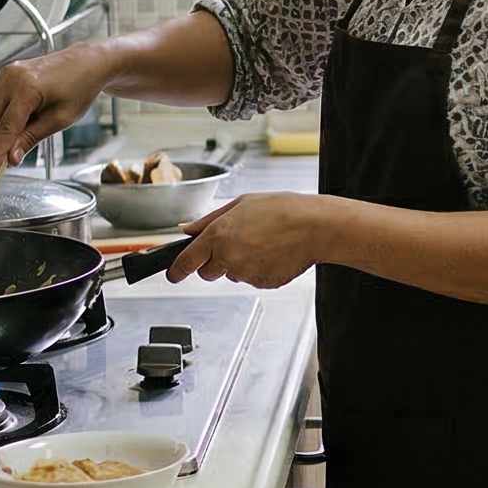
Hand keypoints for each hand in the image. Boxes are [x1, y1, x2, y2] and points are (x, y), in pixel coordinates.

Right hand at [0, 44, 110, 173]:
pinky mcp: (6, 74)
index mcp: (27, 88)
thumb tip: (11, 157)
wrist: (86, 63)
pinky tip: (16, 122)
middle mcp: (11, 78)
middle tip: (8, 156)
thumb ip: (32, 138)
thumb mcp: (60, 120)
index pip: (5, 128)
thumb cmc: (79, 88)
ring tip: (18, 137)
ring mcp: (6, 74)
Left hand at [167, 194, 322, 288]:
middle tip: (235, 246)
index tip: (173, 274)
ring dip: (239, 264)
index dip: (176, 270)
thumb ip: (209, 219)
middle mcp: (228, 257)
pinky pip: (252, 279)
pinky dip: (258, 270)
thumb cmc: (282, 210)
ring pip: (232, 275)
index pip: (186, 261)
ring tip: (261, 244)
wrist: (314, 227)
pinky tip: (272, 253)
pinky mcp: (262, 283)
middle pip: (207, 273)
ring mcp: (245, 273)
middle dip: (214, 263)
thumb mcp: (240, 204)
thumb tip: (187, 229)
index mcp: (218, 235)